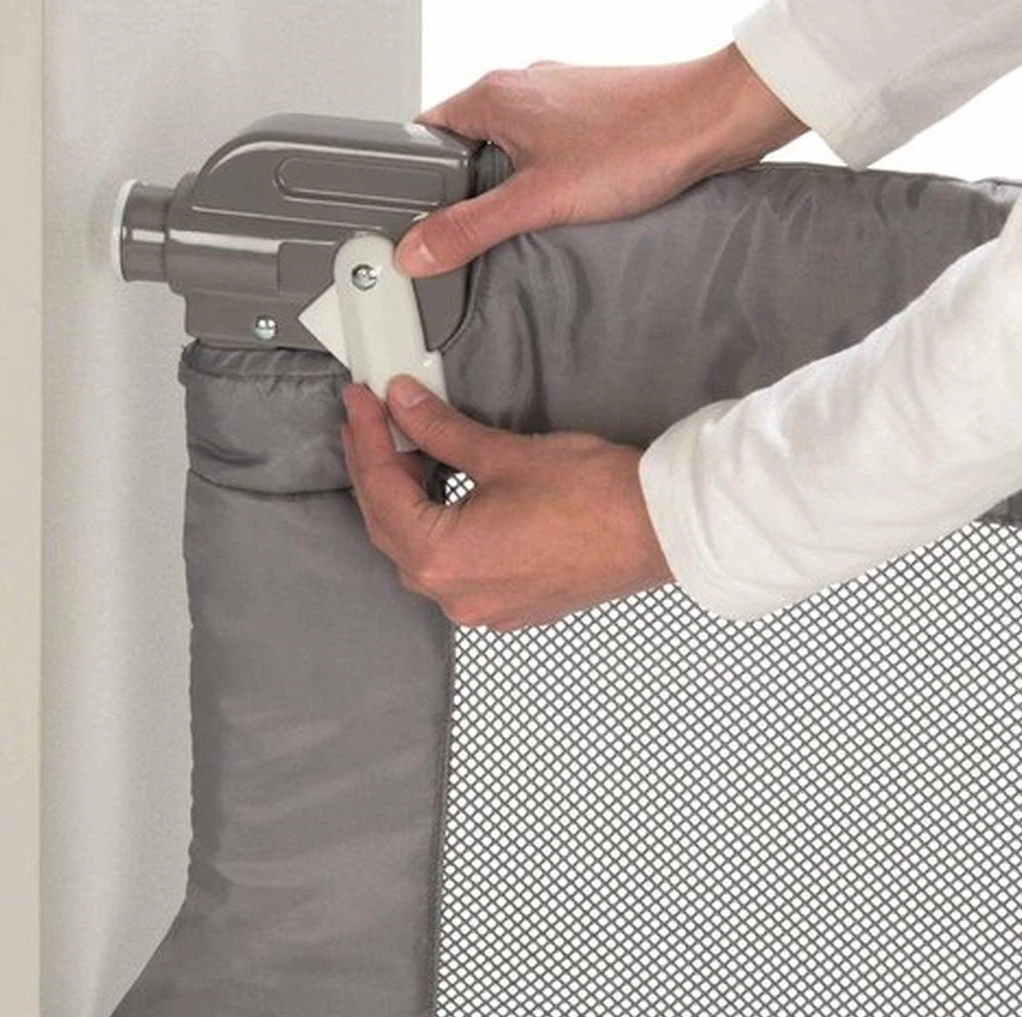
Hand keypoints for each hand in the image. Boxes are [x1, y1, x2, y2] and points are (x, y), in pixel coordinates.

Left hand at [340, 376, 674, 631]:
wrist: (660, 531)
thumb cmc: (598, 501)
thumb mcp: (505, 455)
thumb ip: (441, 432)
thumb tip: (405, 407)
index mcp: (444, 558)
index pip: (381, 492)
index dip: (366, 439)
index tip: (361, 404)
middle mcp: (456, 594)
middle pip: (390, 528)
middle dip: (377, 471)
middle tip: (371, 423)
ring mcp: (484, 608)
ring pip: (419, 554)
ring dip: (406, 505)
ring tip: (407, 455)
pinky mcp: (510, 606)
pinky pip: (454, 571)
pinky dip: (440, 533)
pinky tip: (445, 500)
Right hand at [395, 43, 806, 277]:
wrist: (711, 123)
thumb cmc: (639, 143)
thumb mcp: (538, 201)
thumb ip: (472, 228)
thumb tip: (418, 250)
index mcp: (492, 96)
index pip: (422, 136)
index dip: (413, 183)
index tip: (413, 222)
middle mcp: (519, 87)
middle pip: (462, 146)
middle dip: (461, 194)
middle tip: (468, 237)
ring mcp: (555, 99)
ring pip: (505, 148)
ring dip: (505, 189)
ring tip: (521, 225)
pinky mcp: (587, 115)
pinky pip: (543, 150)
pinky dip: (541, 180)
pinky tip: (560, 207)